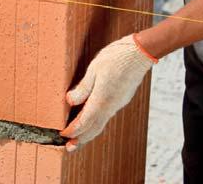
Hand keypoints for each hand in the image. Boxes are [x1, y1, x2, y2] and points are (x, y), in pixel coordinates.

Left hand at [60, 34, 155, 151]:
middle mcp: (111, 106)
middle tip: (68, 148)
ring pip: (101, 123)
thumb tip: (70, 101)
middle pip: (94, 128)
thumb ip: (83, 87)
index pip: (84, 121)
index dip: (73, 130)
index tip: (62, 135)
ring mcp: (118, 103)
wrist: (140, 53)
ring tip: (78, 138)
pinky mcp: (121, 99)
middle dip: (80, 139)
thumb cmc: (116, 57)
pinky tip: (91, 121)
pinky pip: (106, 116)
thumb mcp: (94, 69)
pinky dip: (96, 123)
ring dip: (88, 133)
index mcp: (102, 99)